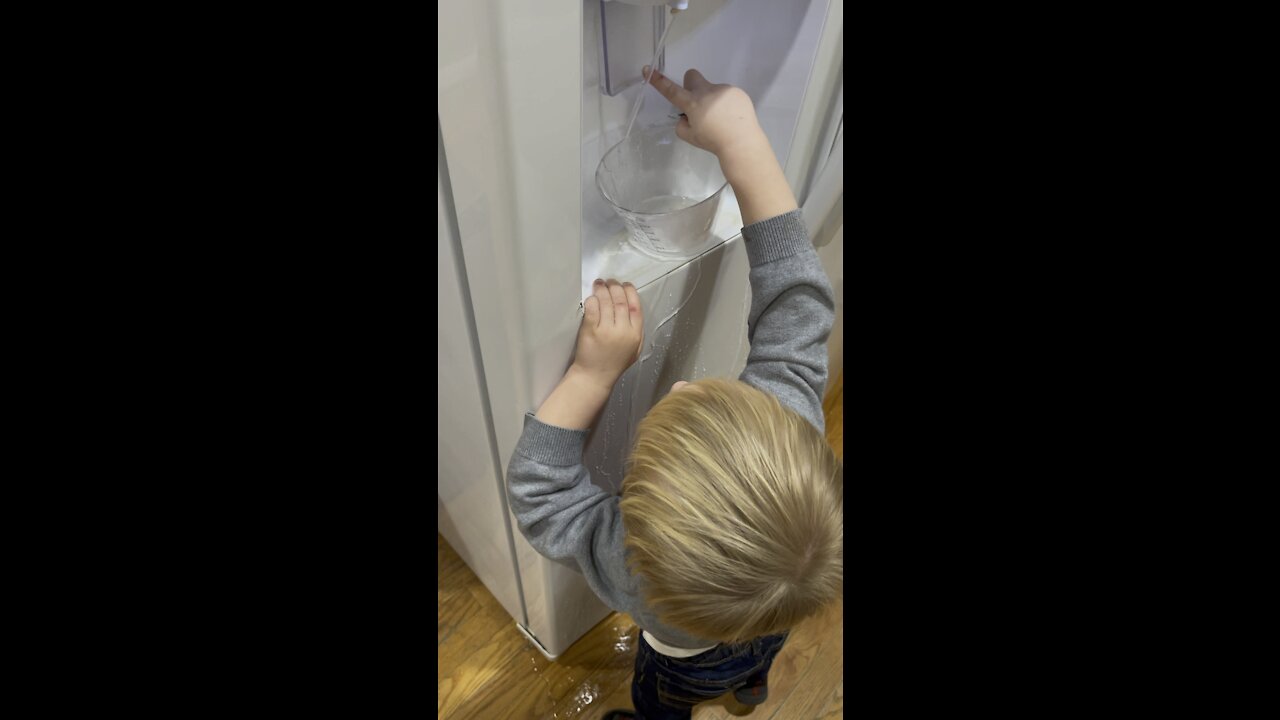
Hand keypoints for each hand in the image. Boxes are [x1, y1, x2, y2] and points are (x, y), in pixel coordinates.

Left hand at [571, 278, 643, 391]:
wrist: (595, 377)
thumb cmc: (615, 363)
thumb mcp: (634, 350)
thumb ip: (636, 331)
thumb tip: (632, 307)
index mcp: (635, 334)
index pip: (635, 307)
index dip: (631, 292)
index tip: (626, 284)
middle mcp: (622, 331)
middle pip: (620, 301)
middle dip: (615, 287)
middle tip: (610, 281)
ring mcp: (606, 331)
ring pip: (606, 302)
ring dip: (602, 290)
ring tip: (599, 284)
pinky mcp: (590, 331)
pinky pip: (592, 310)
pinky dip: (592, 301)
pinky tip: (591, 297)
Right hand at [643, 66, 767, 162]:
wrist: (741, 143)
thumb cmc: (713, 141)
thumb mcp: (689, 137)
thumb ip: (682, 124)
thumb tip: (687, 116)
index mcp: (693, 104)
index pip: (671, 90)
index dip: (658, 81)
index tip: (647, 68)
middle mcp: (707, 92)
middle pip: (692, 76)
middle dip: (691, 85)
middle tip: (698, 103)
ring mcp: (724, 90)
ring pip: (712, 90)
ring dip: (712, 100)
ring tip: (722, 119)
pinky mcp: (737, 92)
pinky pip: (727, 95)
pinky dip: (727, 104)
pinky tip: (732, 117)